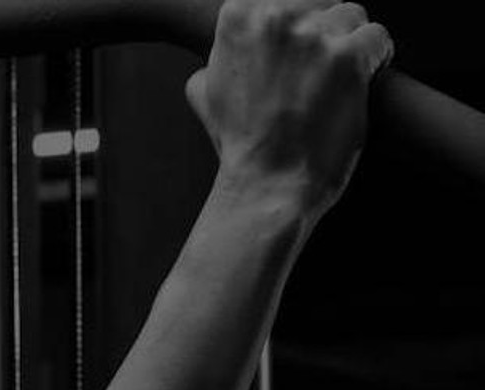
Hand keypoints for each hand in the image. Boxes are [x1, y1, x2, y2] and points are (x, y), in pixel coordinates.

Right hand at [187, 0, 392, 209]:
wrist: (267, 179)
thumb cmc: (241, 141)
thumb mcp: (203, 89)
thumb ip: (219, 54)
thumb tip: (228, 47)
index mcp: (237, 17)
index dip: (297, 20)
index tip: (300, 42)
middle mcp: (273, 18)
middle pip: (321, 1)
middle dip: (324, 29)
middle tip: (318, 66)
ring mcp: (312, 37)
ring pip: (352, 15)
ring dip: (351, 43)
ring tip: (339, 76)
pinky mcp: (348, 58)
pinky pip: (378, 36)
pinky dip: (378, 56)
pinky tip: (363, 78)